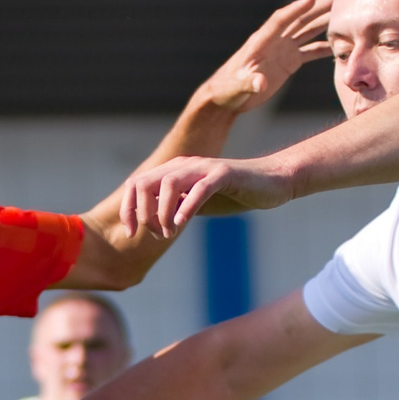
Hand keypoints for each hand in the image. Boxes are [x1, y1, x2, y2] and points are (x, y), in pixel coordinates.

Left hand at [118, 155, 295, 242]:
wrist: (271, 183)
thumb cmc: (231, 194)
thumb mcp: (194, 204)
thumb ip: (173, 209)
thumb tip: (150, 223)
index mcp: (173, 171)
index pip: (136, 184)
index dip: (128, 209)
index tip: (131, 233)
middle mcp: (184, 165)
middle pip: (145, 183)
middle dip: (143, 213)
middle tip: (158, 234)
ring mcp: (204, 168)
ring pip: (168, 184)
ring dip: (163, 213)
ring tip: (170, 232)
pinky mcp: (225, 174)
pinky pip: (200, 188)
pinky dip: (187, 206)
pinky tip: (181, 224)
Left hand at [195, 0, 333, 113]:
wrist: (226, 98)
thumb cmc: (227, 91)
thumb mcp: (237, 88)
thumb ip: (249, 83)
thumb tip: (260, 82)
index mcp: (260, 42)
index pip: (279, 20)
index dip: (294, 10)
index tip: (311, 0)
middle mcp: (273, 41)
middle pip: (299, 20)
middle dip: (318, 8)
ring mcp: (282, 50)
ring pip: (307, 31)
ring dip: (325, 22)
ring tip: (345, 14)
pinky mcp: (288, 62)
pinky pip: (309, 51)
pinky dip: (323, 48)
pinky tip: (339, 46)